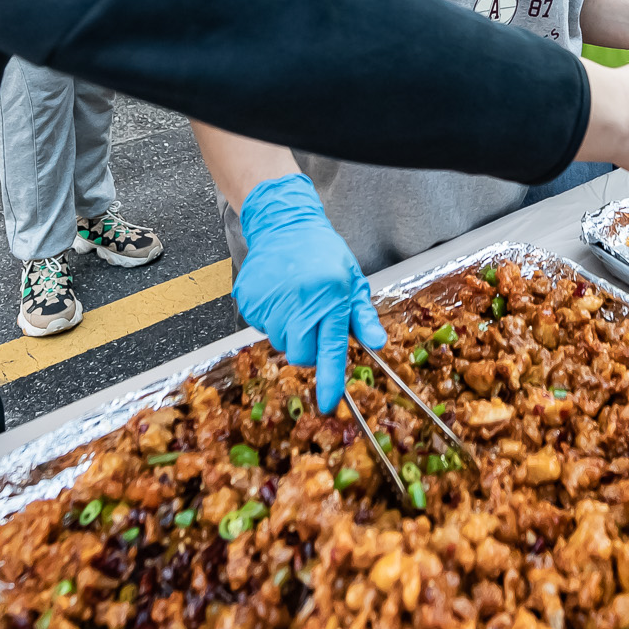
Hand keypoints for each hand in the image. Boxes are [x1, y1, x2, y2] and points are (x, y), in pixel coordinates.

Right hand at [230, 173, 383, 413]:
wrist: (284, 225)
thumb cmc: (324, 254)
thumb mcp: (353, 281)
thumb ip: (363, 316)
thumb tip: (378, 344)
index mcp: (330, 297)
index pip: (331, 348)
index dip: (329, 379)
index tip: (328, 403)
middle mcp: (299, 300)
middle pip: (301, 354)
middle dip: (309, 350)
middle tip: (314, 325)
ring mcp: (271, 301)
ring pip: (280, 343)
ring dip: (289, 332)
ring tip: (296, 303)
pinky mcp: (249, 300)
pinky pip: (261, 327)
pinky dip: (271, 319)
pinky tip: (279, 297)